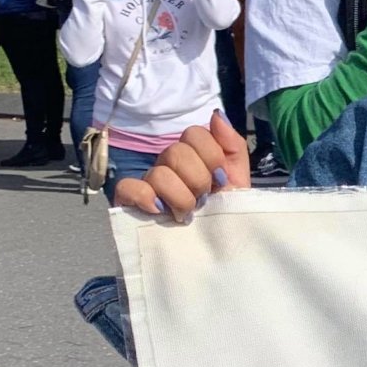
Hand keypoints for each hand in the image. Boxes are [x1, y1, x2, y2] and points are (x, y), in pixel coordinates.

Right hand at [114, 112, 250, 222]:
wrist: (218, 251)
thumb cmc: (226, 214)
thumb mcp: (238, 179)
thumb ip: (232, 145)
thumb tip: (216, 114)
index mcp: (193, 156)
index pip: (194, 133)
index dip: (211, 157)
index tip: (220, 181)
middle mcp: (168, 166)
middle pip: (176, 152)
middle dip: (198, 180)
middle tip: (204, 201)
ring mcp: (148, 184)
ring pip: (158, 173)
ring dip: (180, 198)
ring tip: (188, 215)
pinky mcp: (130, 204)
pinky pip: (128, 187)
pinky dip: (145, 198)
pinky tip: (159, 211)